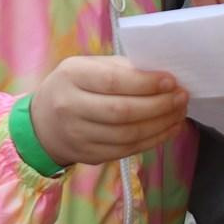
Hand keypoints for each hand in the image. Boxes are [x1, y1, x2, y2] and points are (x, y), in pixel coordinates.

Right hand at [31, 57, 189, 167]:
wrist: (41, 125)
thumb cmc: (72, 87)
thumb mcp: (86, 67)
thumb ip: (119, 68)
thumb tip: (160, 75)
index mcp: (71, 76)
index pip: (112, 82)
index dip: (145, 83)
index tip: (171, 81)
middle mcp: (70, 107)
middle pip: (122, 112)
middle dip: (159, 105)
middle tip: (182, 97)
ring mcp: (79, 136)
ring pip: (128, 135)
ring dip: (161, 124)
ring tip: (179, 112)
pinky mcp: (89, 156)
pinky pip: (127, 150)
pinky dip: (153, 140)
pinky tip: (168, 128)